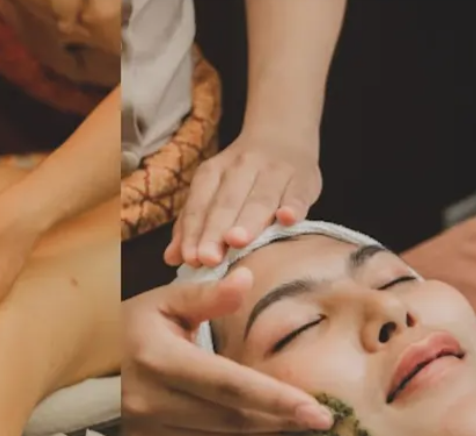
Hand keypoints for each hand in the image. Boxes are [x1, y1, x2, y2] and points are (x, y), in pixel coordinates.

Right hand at [120, 269, 335, 435]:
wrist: (82, 368)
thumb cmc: (129, 329)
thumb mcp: (163, 303)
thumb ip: (207, 295)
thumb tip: (246, 278)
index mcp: (159, 360)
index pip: (229, 384)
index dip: (276, 399)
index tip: (317, 411)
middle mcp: (151, 402)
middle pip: (232, 419)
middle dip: (284, 426)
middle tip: (327, 429)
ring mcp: (149, 432)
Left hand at [166, 129, 321, 267]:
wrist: (283, 136)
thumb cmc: (241, 179)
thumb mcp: (212, 193)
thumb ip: (191, 225)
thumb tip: (170, 258)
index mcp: (213, 172)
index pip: (200, 205)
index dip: (194, 232)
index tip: (190, 258)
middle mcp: (242, 167)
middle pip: (227, 203)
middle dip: (216, 230)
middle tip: (209, 257)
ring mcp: (275, 171)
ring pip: (260, 199)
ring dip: (249, 220)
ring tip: (237, 241)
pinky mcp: (304, 179)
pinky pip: (298, 193)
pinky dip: (294, 205)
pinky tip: (287, 219)